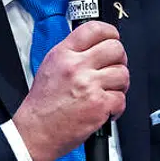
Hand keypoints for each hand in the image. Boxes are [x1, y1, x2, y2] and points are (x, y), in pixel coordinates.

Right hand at [12, 21, 127, 160]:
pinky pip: (121, 98)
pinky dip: (116, 107)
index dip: (110, 32)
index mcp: (63, 54)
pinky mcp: (99, 105)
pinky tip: (105, 109)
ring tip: (107, 92)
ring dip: (120, 85)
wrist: (36, 131)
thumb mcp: (50, 67)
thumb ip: (72, 54)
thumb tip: (96, 47)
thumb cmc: (42, 104)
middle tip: (113, 69)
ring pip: (123, 74)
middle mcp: (76, 67)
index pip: (94, 29)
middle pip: (115, 49)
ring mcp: (89, 85)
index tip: (113, 39)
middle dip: (120, 60)